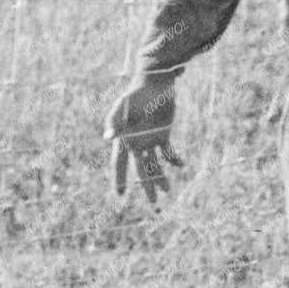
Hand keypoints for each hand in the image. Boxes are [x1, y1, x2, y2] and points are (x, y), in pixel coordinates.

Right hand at [106, 76, 183, 205]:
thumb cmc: (136, 93)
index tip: (121, 195)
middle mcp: (136, 142)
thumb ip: (115, 120)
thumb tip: (107, 138)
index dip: (120, 179)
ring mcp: (149, 139)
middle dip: (146, 187)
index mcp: (124, 139)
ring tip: (167, 192)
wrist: (155, 83)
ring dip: (160, 178)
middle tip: (153, 205)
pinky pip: (168, 151)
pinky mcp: (163, 134)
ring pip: (155, 164)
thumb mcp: (124, 105)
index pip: (120, 163)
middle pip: (141, 170)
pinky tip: (181, 165)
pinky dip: (174, 159)